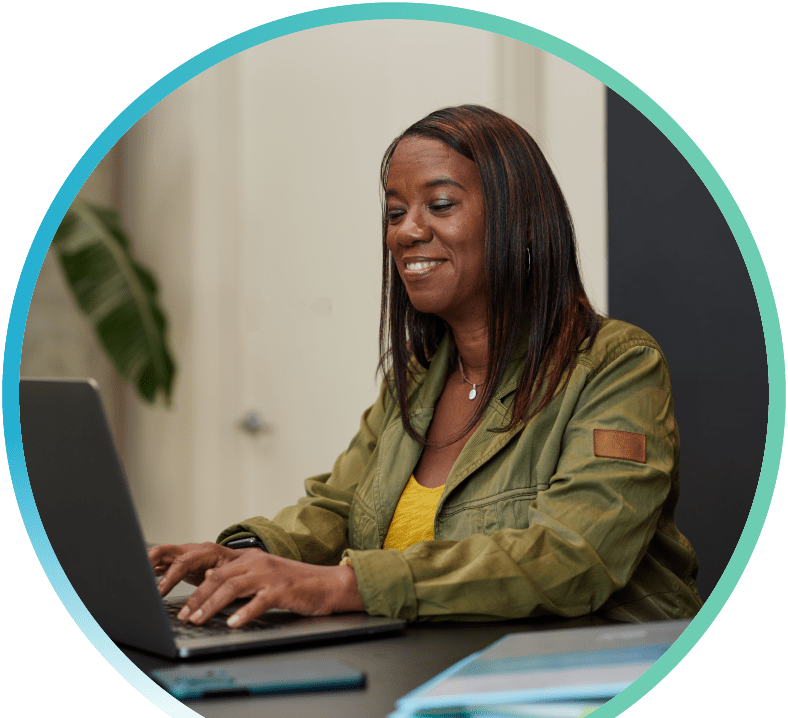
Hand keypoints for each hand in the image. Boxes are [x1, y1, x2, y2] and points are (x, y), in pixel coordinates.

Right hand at [148, 542, 258, 596]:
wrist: (245, 562)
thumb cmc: (240, 568)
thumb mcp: (234, 572)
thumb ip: (220, 575)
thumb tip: (206, 575)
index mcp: (206, 551)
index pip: (182, 562)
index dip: (169, 578)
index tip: (159, 593)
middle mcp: (192, 550)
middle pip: (164, 551)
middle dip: (148, 563)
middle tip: (138, 580)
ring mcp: (185, 555)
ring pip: (159, 555)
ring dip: (145, 565)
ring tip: (133, 579)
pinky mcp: (180, 563)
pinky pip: (160, 564)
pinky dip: (150, 570)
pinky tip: (141, 580)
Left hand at [175, 550, 364, 627]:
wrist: (329, 583)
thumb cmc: (297, 584)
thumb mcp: (265, 576)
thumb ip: (241, 577)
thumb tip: (213, 579)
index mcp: (252, 559)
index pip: (216, 571)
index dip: (197, 589)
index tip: (184, 607)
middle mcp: (258, 563)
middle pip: (219, 578)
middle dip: (197, 599)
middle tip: (184, 617)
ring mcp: (270, 575)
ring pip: (232, 588)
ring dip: (211, 606)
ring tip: (199, 620)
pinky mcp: (283, 589)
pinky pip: (259, 601)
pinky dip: (244, 613)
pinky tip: (234, 624)